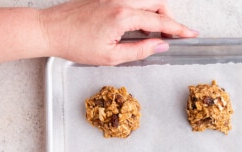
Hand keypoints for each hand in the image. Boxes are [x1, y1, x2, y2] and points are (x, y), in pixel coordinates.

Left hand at [40, 0, 197, 65]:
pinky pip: (134, 0)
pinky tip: (139, 27)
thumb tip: (160, 46)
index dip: (179, 29)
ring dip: (157, 14)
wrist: (50, 30)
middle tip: (172, 37)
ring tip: (156, 35)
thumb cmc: (75, 44)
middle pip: (158, 3)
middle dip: (170, 19)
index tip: (191, 35)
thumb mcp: (112, 56)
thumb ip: (140, 50)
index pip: (160, 21)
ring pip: (147, 0)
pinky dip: (143, 11)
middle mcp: (120, 0)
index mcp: (123, 16)